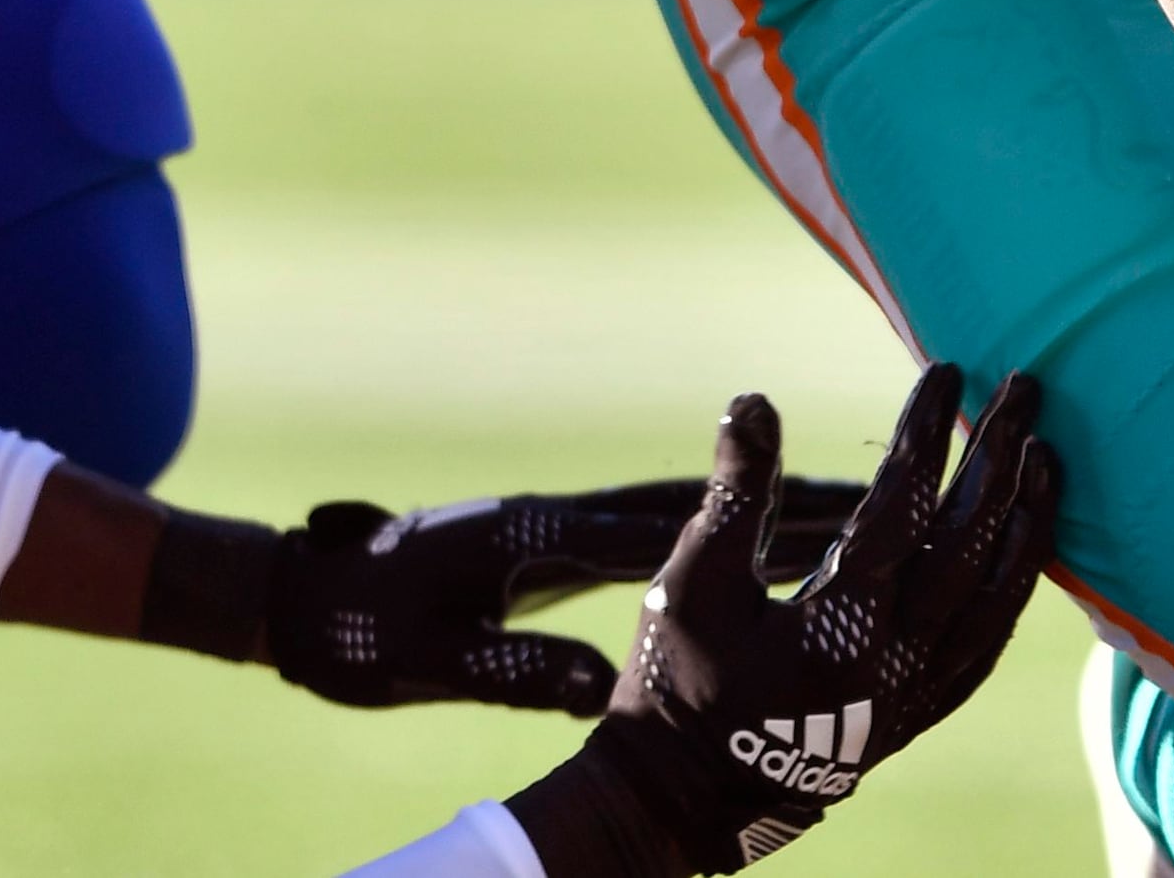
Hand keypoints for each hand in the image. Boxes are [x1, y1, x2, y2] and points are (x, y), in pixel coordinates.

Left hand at [226, 474, 868, 713]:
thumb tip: (595, 687)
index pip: (661, 533)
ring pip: (679, 511)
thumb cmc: (356, 633)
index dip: (746, 523)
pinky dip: (714, 529)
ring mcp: (558, 525)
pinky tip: (760, 543)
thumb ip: (508, 669)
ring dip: (754, 504)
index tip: (826, 510)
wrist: (302, 596)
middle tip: (871, 486)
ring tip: (845, 502)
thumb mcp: (427, 662)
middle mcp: (558, 518)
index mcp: (535, 541)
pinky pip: (654, 534)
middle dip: (779, 495)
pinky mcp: (553, 544)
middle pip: (690, 503)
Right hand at [508, 368, 1057, 875]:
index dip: (926, 432)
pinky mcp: (915, 716)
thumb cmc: (677, 682)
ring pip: (995, 600)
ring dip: (1026, 522)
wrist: (682, 797)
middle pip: (969, 545)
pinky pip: (985, 646)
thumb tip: (755, 400)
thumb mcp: (690, 583)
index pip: (904, 507)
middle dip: (999, 460)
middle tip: (1025, 387)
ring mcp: (913, 696)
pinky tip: (1025, 548)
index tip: (947, 370)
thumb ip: (734, 494)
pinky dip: (1013, 591)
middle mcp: (894, 663)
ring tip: (1046, 455)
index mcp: (840, 626)